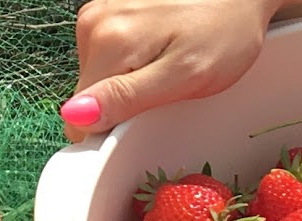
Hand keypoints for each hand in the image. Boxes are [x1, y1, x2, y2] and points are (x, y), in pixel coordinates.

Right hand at [63, 0, 281, 141]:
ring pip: (98, 75)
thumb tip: (76, 116)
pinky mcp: (109, 8)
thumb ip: (128, 98)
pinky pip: (107, 54)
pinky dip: (132, 58)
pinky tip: (160, 45)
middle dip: (124, 100)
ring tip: (167, 61)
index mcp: (109, 41)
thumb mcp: (184, 75)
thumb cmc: (225, 32)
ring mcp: (100, 11)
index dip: (113, 128)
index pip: (80, 118)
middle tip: (166, 83)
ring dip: (129, 78)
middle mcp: (94, 22)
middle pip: (89, 94)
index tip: (147, 117)